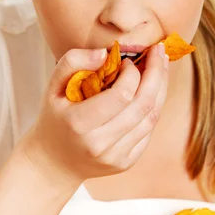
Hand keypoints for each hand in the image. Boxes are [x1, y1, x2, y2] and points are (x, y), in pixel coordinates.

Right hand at [18, 43, 168, 189]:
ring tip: (161, 66)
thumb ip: (73, 62)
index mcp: (79, 124)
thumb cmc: (55, 117)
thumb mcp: (53, 86)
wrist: (53, 162)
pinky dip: (155, 106)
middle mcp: (99, 144)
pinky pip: (149, 130)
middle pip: (143, 105)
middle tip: (158, 51)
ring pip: (151, 117)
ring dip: (161, 88)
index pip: (121, 95)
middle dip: (156, 74)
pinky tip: (154, 90)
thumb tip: (106, 53)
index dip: (131, 73)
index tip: (127, 61)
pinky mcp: (126, 163)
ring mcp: (115, 157)